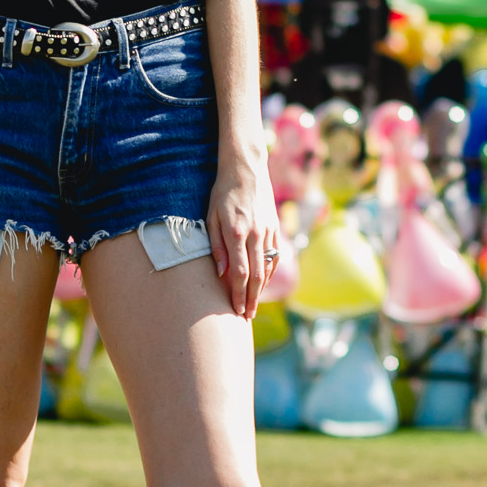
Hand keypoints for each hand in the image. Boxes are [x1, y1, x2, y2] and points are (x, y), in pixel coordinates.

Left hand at [207, 150, 279, 320]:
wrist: (246, 169)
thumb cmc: (222, 193)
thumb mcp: (211, 217)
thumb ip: (216, 246)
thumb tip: (222, 273)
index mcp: (236, 233)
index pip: (239, 273)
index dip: (238, 295)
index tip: (235, 310)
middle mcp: (255, 234)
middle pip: (256, 276)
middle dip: (251, 299)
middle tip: (246, 316)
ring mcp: (268, 231)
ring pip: (267, 267)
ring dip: (260, 289)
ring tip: (253, 304)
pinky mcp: (275, 227)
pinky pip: (274, 255)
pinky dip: (269, 272)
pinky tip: (262, 282)